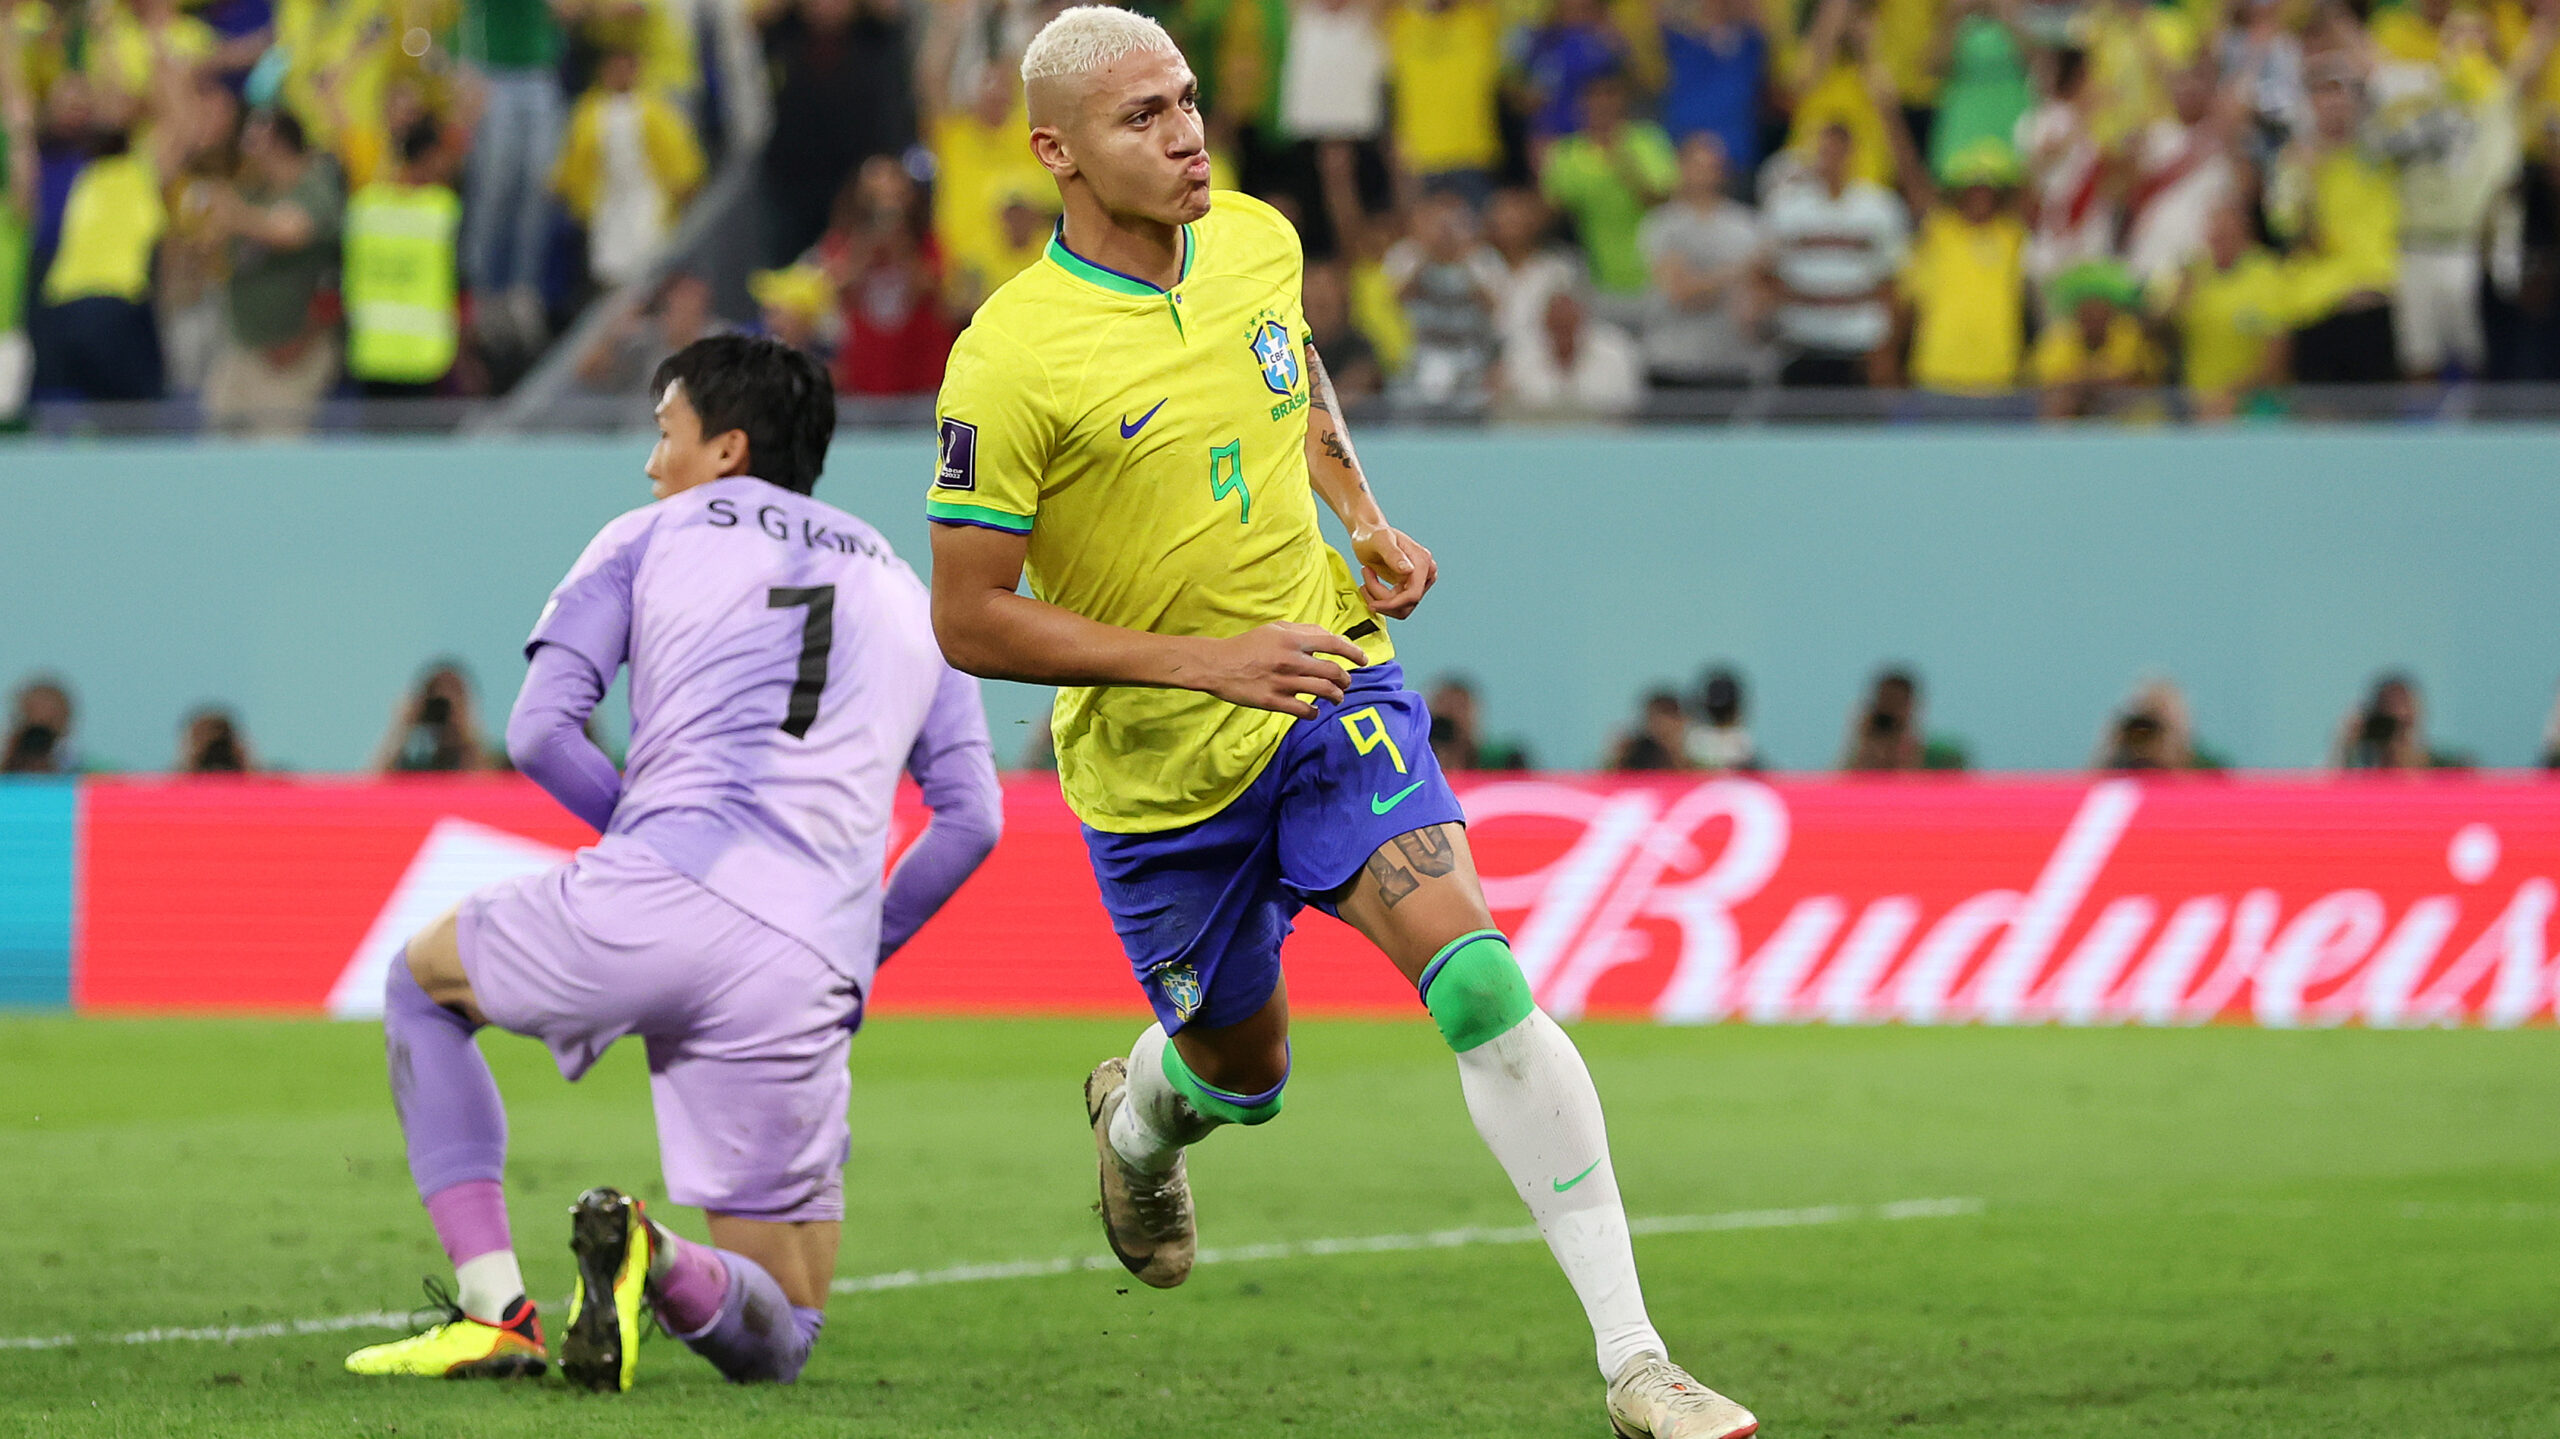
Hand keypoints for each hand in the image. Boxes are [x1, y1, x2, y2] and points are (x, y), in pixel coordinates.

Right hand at [1192, 623, 1368, 718]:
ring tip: (1336, 697)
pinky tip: (1314, 710)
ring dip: (1336, 696)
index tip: (1364, 660)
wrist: (1217, 665)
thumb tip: (1330, 636)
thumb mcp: (1274, 629)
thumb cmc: (1247, 645)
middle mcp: (1290, 660)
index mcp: (1292, 639)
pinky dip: (1315, 712)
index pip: (1333, 644)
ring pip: (1324, 691)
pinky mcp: (1274, 702)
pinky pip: (1305, 711)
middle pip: (1333, 671)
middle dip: (1346, 679)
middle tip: (1346, 682)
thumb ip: (1303, 631)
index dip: (1354, 652)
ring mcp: (1283, 682)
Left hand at [1353, 526, 1435, 618]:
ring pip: (1401, 608)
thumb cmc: (1371, 535)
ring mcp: (1419, 581)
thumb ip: (1393, 554)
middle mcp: (1426, 572)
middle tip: (1364, 584)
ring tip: (1366, 582)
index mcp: (1422, 561)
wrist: (1368, 534)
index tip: (1373, 604)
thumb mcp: (1379, 541)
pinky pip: (1397, 605)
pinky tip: (1369, 584)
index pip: (1413, 594)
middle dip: (1383, 600)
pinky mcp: (1409, 587)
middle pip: (1407, 604)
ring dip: (1380, 601)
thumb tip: (1409, 571)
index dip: (1393, 604)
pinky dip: (1380, 600)